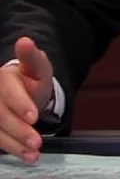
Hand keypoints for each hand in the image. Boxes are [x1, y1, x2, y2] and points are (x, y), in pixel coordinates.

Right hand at [0, 36, 53, 162]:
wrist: (25, 91)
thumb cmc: (31, 77)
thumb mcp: (37, 65)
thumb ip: (32, 56)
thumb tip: (25, 41)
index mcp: (2, 78)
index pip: (7, 92)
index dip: (19, 104)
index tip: (33, 116)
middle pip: (2, 115)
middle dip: (20, 129)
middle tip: (37, 141)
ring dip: (16, 144)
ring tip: (34, 153)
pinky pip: (0, 141)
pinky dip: (14, 150)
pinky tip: (28, 156)